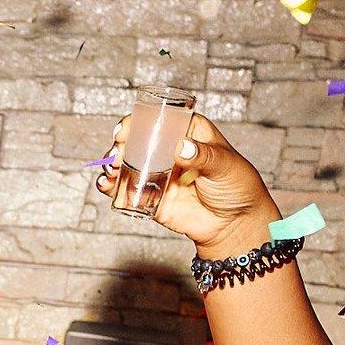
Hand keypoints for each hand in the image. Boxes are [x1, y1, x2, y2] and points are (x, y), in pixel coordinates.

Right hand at [95, 112, 275, 256]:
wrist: (234, 224)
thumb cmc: (237, 186)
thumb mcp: (226, 165)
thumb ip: (205, 156)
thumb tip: (182, 148)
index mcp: (188, 132)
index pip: (159, 119)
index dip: (138, 120)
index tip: (124, 129)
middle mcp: (169, 150)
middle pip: (137, 140)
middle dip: (120, 144)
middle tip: (116, 153)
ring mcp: (158, 173)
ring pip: (127, 163)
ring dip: (112, 164)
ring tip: (111, 170)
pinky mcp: (151, 197)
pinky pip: (126, 190)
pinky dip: (112, 187)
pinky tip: (107, 186)